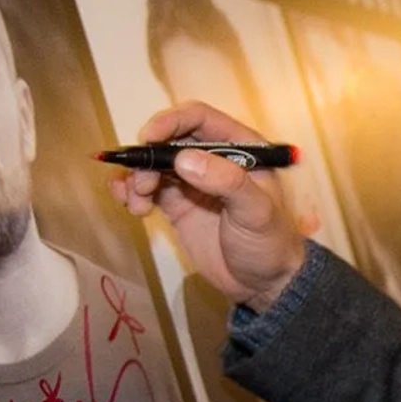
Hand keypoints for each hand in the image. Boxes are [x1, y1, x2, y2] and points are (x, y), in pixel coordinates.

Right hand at [107, 101, 308, 310]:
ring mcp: (193, 181)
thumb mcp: (257, 211)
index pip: (199, 118)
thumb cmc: (270, 243)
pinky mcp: (178, 204)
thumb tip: (184, 159)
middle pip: (169, 140)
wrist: (264, 283)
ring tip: (136, 204)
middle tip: (142, 185)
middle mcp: (213, 158)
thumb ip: (226, 182)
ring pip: (154, 165)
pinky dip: (132, 192)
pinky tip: (130, 204)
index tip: (148, 138)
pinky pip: (148, 189)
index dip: (170, 122)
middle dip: (148, 157)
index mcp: (240, 148)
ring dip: (137, 178)